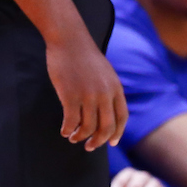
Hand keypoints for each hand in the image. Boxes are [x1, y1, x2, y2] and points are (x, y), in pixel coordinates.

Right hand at [45, 31, 127, 151]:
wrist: (69, 39)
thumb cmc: (84, 56)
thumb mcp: (104, 72)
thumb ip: (109, 90)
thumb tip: (108, 111)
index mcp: (115, 88)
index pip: (122, 118)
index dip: (117, 133)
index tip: (111, 143)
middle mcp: (104, 94)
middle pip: (106, 128)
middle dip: (98, 141)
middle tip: (89, 146)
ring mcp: (88, 95)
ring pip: (87, 128)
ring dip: (80, 137)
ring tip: (73, 137)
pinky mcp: (70, 95)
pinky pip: (71, 122)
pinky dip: (67, 130)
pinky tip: (64, 131)